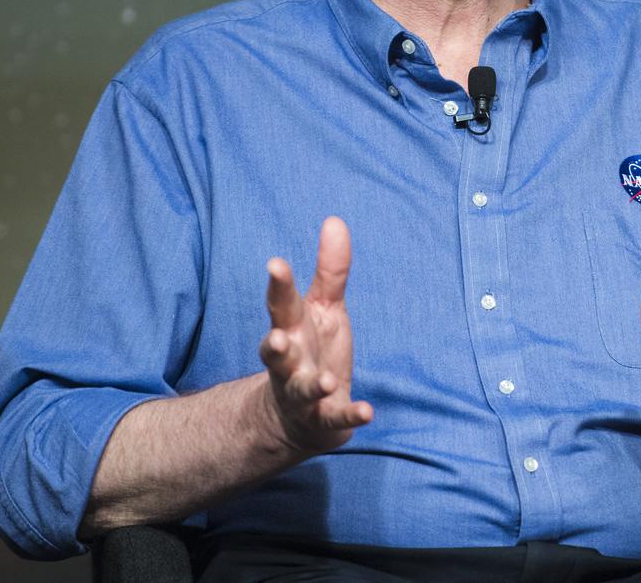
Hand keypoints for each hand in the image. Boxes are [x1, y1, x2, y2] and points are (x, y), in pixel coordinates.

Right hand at [259, 217, 372, 455]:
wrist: (298, 417)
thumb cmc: (312, 350)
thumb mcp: (323, 308)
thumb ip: (330, 269)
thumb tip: (335, 220)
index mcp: (291, 329)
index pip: (281, 304)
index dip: (279, 285)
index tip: (276, 264)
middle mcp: (290, 362)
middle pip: (276, 352)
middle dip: (273, 345)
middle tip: (275, 338)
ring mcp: (303, 394)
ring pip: (302, 389)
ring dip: (313, 384)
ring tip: (328, 380)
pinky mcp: (323, 419)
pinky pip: (335, 419)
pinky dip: (350, 416)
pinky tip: (367, 412)